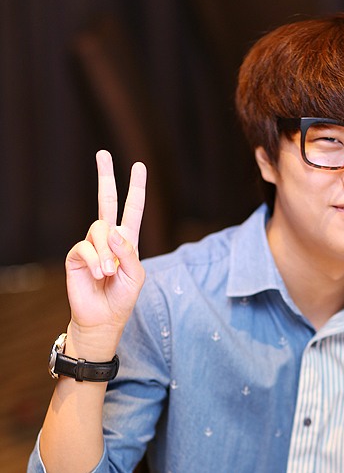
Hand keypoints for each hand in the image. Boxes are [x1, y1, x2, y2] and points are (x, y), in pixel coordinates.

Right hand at [65, 151, 146, 354]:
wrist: (103, 318)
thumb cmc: (122, 297)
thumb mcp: (135, 275)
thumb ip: (128, 252)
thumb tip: (111, 230)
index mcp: (127, 241)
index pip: (133, 209)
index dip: (136, 188)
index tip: (139, 166)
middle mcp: (108, 238)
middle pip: (107, 201)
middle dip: (105, 177)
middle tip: (102, 153)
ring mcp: (91, 245)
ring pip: (99, 229)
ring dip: (107, 253)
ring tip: (109, 274)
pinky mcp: (76, 255)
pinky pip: (85, 246)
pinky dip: (95, 259)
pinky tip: (99, 274)